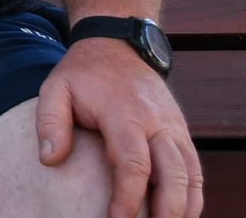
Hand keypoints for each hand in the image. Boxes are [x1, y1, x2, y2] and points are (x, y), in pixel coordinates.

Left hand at [35, 40, 202, 217]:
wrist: (118, 46)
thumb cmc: (83, 74)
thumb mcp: (55, 87)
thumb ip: (49, 122)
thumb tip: (49, 160)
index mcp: (125, 114)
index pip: (133, 163)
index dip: (128, 197)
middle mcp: (157, 123)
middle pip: (173, 175)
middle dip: (166, 211)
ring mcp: (175, 128)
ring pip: (191, 176)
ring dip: (184, 209)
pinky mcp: (182, 134)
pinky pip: (195, 171)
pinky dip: (193, 197)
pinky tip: (179, 216)